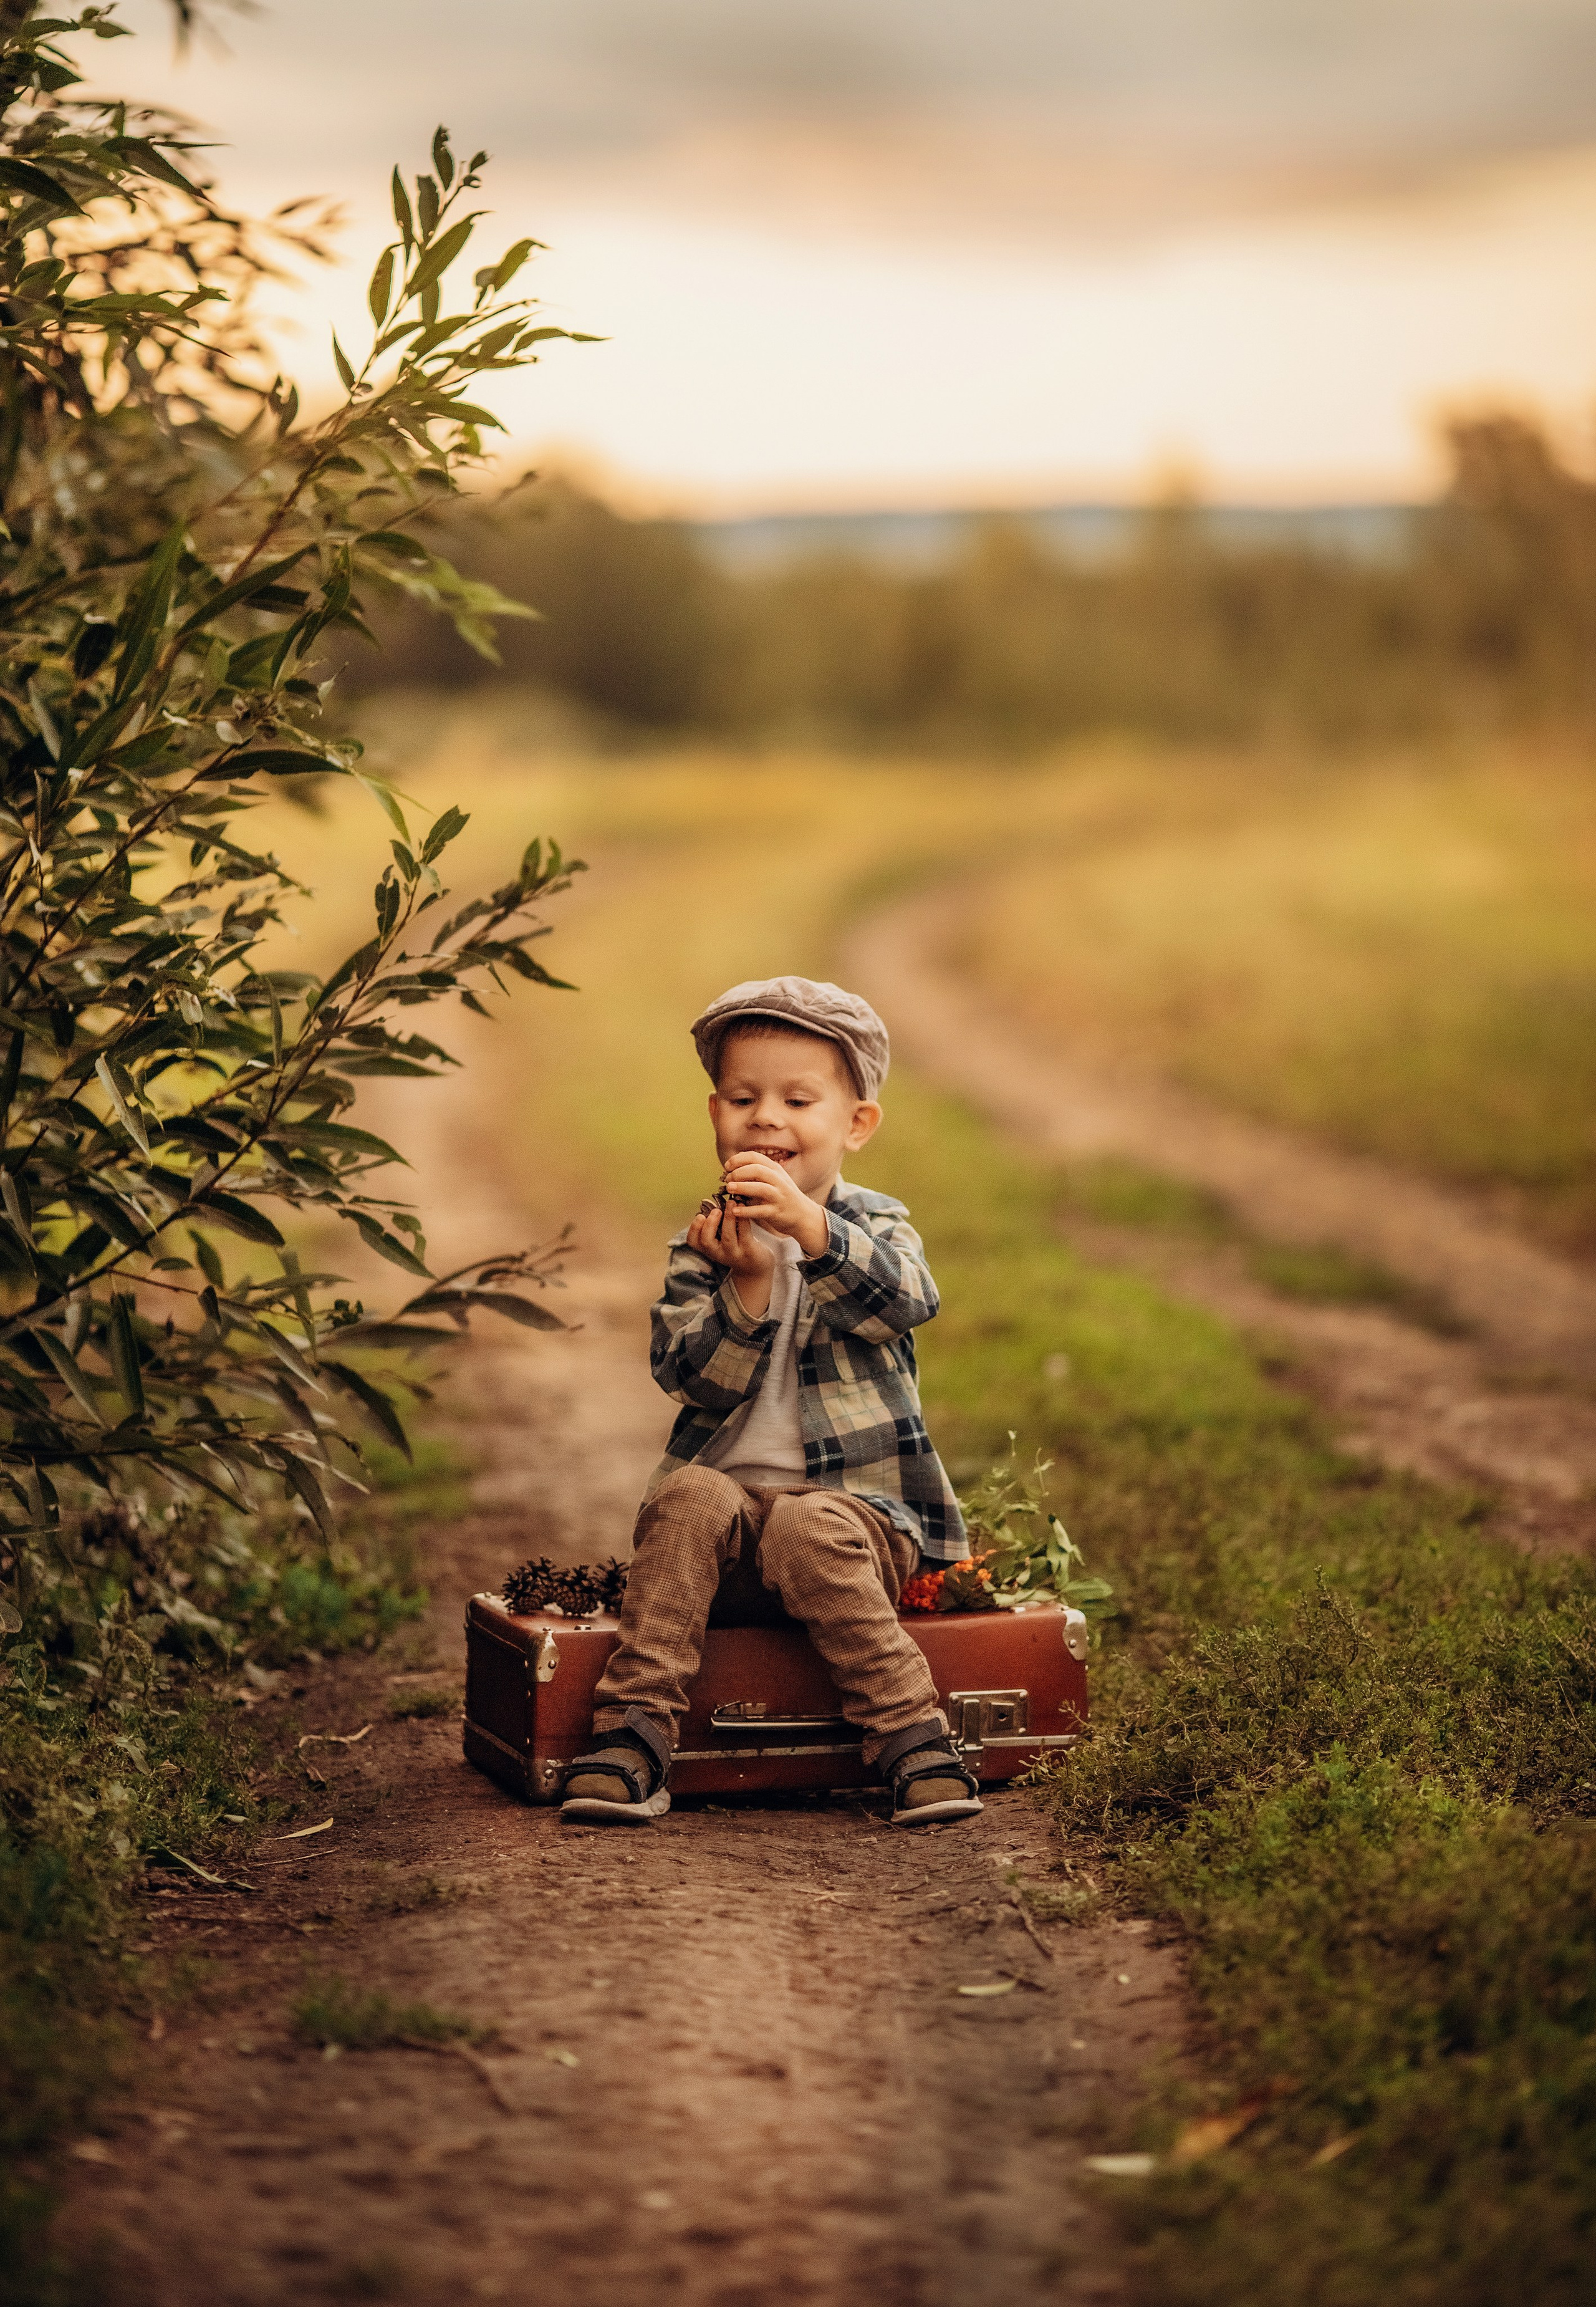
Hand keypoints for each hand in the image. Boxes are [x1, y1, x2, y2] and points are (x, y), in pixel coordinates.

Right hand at [686, 1195, 774, 1314]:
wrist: (756, 1267)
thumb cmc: (736, 1246)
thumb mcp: (721, 1238)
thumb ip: (714, 1224)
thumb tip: (709, 1202)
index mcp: (709, 1248)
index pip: (693, 1241)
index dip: (693, 1228)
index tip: (700, 1215)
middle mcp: (719, 1253)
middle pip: (706, 1241)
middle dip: (709, 1223)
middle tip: (716, 1210)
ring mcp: (734, 1254)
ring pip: (727, 1237)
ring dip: (728, 1218)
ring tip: (731, 1202)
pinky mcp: (749, 1251)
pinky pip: (745, 1234)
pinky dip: (743, 1220)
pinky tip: (743, 1208)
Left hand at [717, 1153, 830, 1258]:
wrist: (803, 1215)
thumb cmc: (783, 1196)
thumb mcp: (774, 1178)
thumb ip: (757, 1170)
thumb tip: (736, 1160)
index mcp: (775, 1169)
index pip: (755, 1157)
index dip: (737, 1160)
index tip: (727, 1167)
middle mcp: (778, 1181)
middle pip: (757, 1170)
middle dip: (738, 1172)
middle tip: (727, 1180)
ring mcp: (779, 1196)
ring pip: (760, 1188)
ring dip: (742, 1187)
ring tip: (729, 1189)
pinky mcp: (777, 1212)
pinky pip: (760, 1210)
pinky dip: (746, 1210)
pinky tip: (735, 1211)